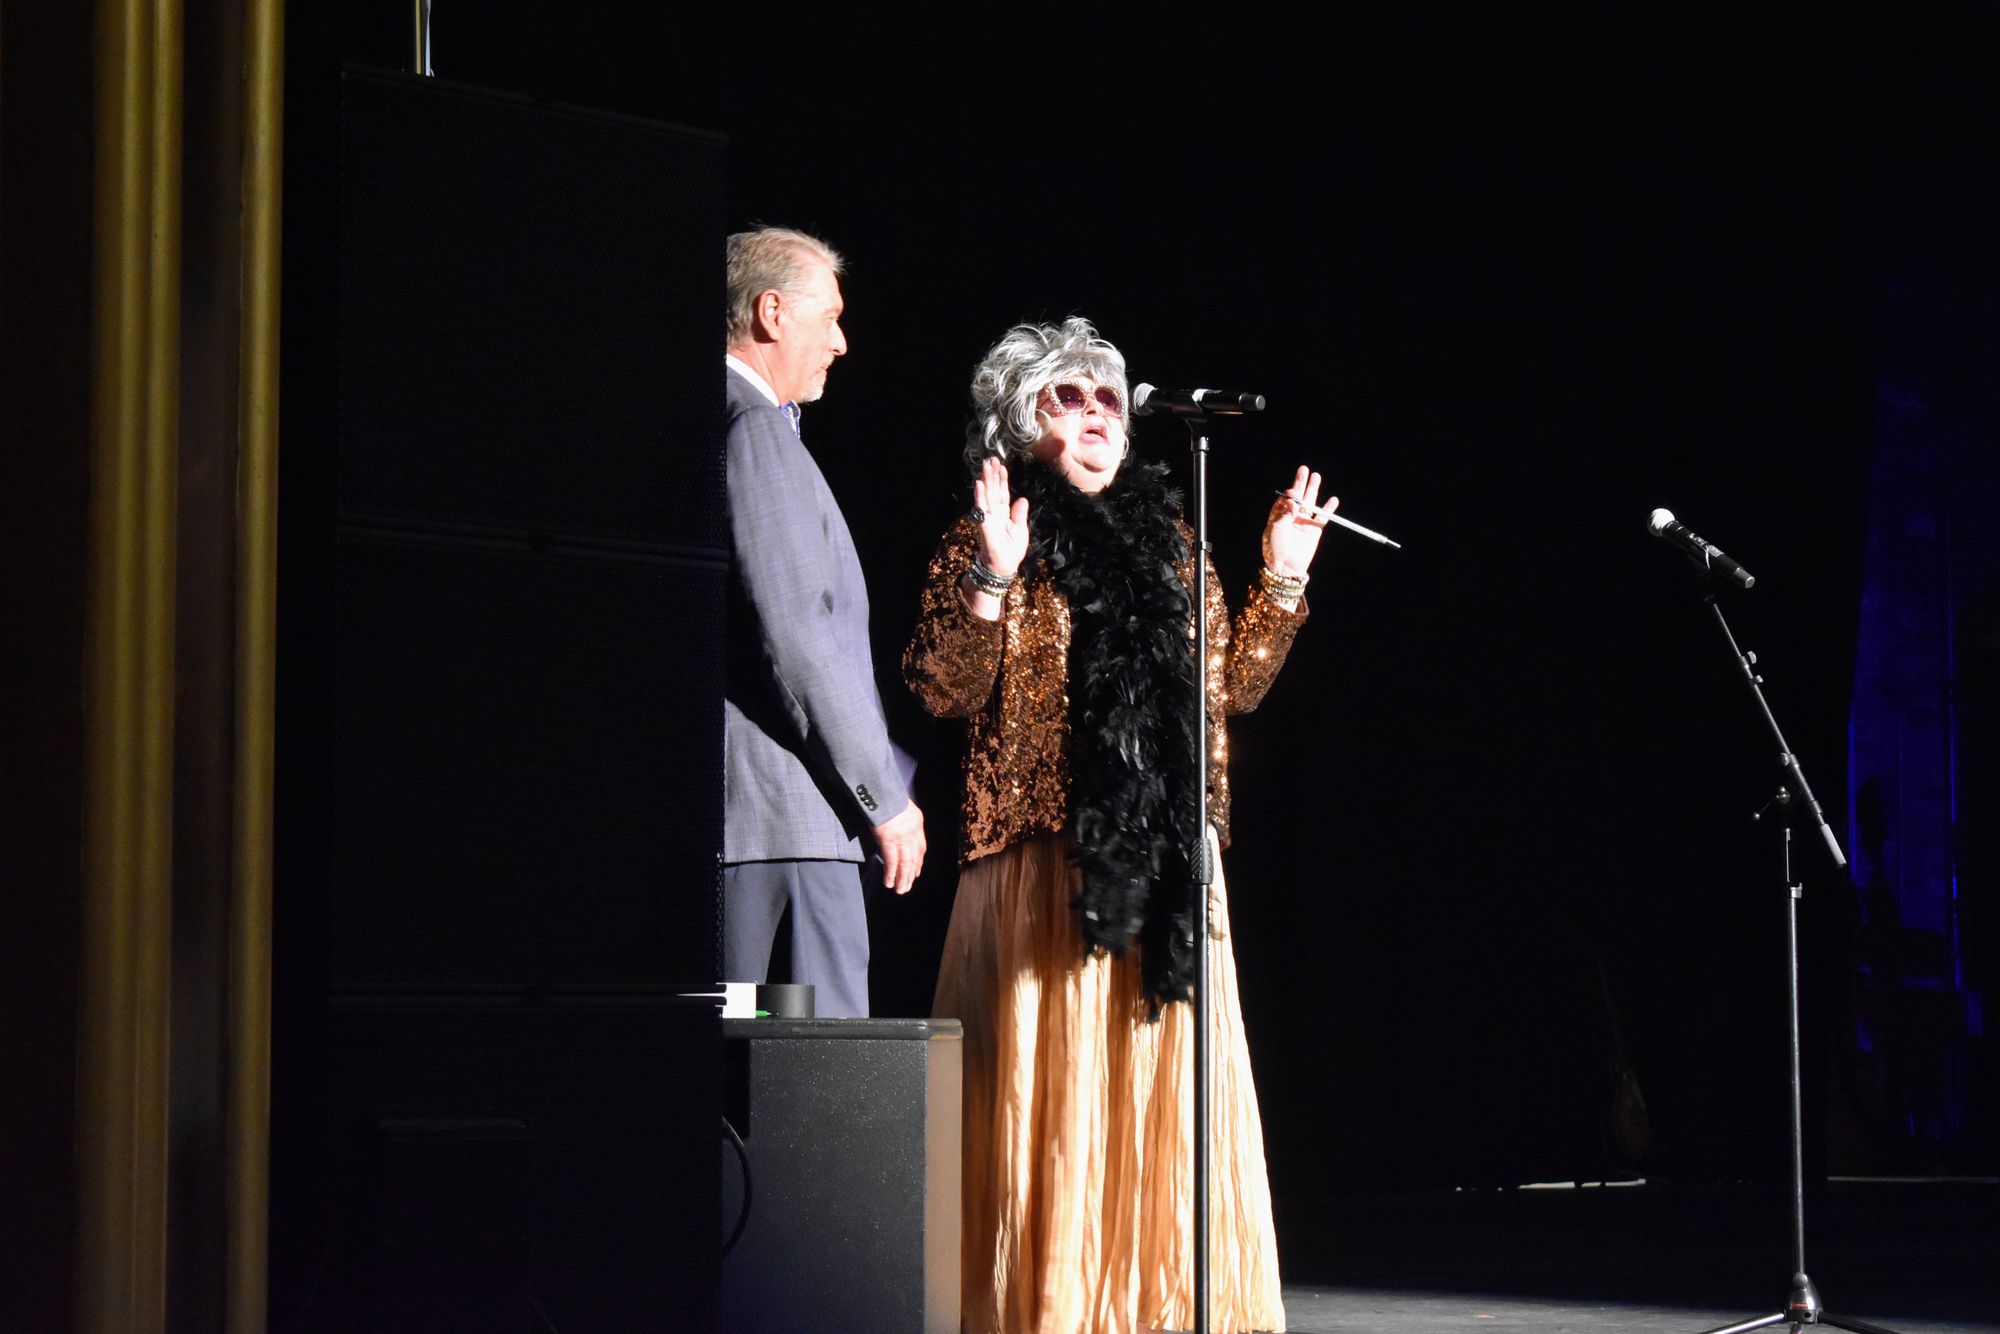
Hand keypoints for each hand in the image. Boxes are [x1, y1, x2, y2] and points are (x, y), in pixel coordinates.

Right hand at [871, 801, 926, 894]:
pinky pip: (891, 861)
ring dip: (902, 878)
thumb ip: (901, 817)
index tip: (916, 872)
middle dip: (910, 874)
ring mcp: (901, 836)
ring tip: (900, 890)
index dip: (919, 861)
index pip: (921, 847)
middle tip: (907, 887)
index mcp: (917, 821)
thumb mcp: (900, 804)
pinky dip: (890, 873)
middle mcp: (913, 831)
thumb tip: (895, 827)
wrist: (881, 791)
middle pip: (914, 858)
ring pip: (905, 863)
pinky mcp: (889, 840)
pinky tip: (889, 883)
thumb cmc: (886, 795)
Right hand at [972, 457, 1030, 578]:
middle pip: (994, 490)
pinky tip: (979, 484)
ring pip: (988, 495)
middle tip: (991, 459)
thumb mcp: (1020, 530)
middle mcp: (995, 513)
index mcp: (1004, 514)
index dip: (1002, 480)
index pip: (1003, 494)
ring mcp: (988, 518)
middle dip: (993, 475)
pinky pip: (982, 508)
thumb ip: (1019, 514)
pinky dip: (980, 496)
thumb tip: (1023, 499)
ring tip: (985, 465)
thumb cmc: (1011, 551)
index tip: (1001, 466)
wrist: (1003, 567)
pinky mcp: (984, 525)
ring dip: (986, 480)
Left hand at [1264, 465, 1334, 576]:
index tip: (1293, 491)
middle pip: (1298, 496)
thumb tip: (1292, 500)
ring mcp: (1304, 523)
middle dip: (1301, 483)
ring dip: (1313, 490)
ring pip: (1311, 503)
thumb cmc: (1276, 549)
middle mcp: (1292, 517)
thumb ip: (1284, 514)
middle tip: (1304, 469)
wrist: (1286, 567)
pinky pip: (1323, 517)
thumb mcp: (1275, 530)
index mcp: (1279, 516)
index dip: (1289, 493)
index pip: (1285, 499)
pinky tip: (1333, 500)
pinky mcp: (1314, 531)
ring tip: (1316, 476)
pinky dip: (1328, 509)